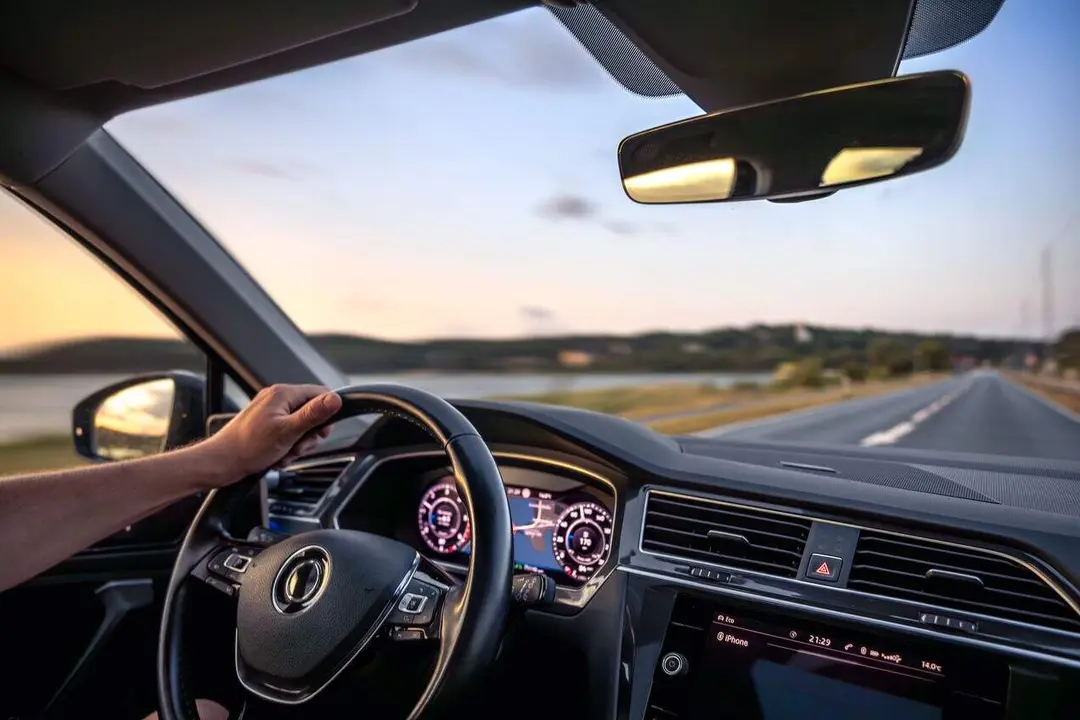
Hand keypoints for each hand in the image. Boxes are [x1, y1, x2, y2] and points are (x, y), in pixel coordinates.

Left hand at [203, 384, 342, 483]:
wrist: (221, 463)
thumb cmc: (248, 447)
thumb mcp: (287, 431)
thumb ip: (313, 414)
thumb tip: (336, 399)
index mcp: (283, 394)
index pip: (320, 394)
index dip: (326, 414)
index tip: (321, 433)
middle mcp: (277, 399)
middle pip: (311, 413)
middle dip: (308, 435)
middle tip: (297, 447)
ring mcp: (271, 412)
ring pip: (300, 427)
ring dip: (297, 444)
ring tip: (284, 453)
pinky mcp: (266, 425)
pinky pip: (287, 434)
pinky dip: (287, 447)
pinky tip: (277, 456)